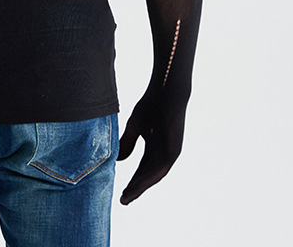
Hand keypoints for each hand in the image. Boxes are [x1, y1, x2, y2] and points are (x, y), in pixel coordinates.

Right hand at [116, 89, 185, 204]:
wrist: (166, 93)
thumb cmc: (151, 104)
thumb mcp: (134, 126)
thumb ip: (128, 142)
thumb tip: (118, 160)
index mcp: (154, 145)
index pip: (142, 167)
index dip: (132, 179)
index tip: (122, 191)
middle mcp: (163, 152)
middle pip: (147, 174)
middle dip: (135, 187)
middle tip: (123, 200)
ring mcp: (169, 152)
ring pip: (153, 175)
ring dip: (140, 187)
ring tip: (127, 197)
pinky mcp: (173, 151)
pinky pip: (159, 170)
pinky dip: (147, 179)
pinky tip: (137, 186)